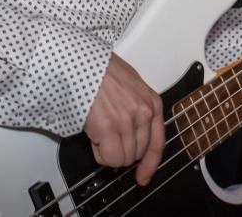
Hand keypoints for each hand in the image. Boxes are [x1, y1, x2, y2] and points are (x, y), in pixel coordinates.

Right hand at [83, 55, 164, 184]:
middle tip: (107, 133)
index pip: (157, 143)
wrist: (84, 65)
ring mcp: (127, 121)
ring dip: (109, 151)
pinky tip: (94, 137)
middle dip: (121, 149)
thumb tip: (134, 137)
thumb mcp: (132, 87)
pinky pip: (109, 158)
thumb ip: (139, 110)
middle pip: (137, 153)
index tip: (143, 176)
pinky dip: (100, 154)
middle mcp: (144, 113)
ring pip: (123, 158)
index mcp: (152, 103)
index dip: (150, 164)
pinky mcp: (109, 128)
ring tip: (99, 129)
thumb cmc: (102, 72)